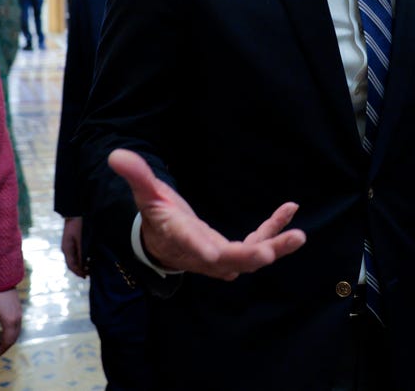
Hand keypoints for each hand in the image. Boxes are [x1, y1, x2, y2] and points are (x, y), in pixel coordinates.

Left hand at [0, 288, 21, 359]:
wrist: (2, 281)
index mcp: (10, 322)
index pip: (7, 342)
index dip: (0, 351)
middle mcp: (17, 320)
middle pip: (13, 339)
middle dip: (5, 347)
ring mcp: (20, 315)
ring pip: (17, 333)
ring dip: (9, 341)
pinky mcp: (19, 311)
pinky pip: (17, 327)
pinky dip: (11, 334)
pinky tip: (4, 333)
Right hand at [61, 216, 86, 277]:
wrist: (76, 213)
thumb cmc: (79, 225)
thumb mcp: (81, 240)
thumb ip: (82, 253)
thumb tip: (83, 266)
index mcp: (67, 249)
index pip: (72, 265)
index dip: (78, 272)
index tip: (86, 276)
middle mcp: (66, 249)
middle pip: (72, 264)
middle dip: (80, 270)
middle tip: (89, 273)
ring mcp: (68, 245)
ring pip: (74, 259)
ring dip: (81, 264)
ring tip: (90, 266)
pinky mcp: (72, 242)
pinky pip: (76, 254)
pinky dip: (81, 258)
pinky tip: (88, 258)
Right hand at [107, 149, 306, 279]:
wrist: (163, 245)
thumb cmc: (155, 217)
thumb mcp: (146, 194)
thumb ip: (136, 175)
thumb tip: (116, 154)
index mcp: (179, 237)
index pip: (188, 245)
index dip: (200, 250)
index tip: (214, 253)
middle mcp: (203, 253)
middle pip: (228, 261)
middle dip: (249, 256)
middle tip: (270, 252)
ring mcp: (222, 257)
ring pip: (250, 259)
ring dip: (274, 247)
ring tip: (298, 235)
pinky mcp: (236, 251)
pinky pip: (259, 242)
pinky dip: (274, 229)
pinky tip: (290, 209)